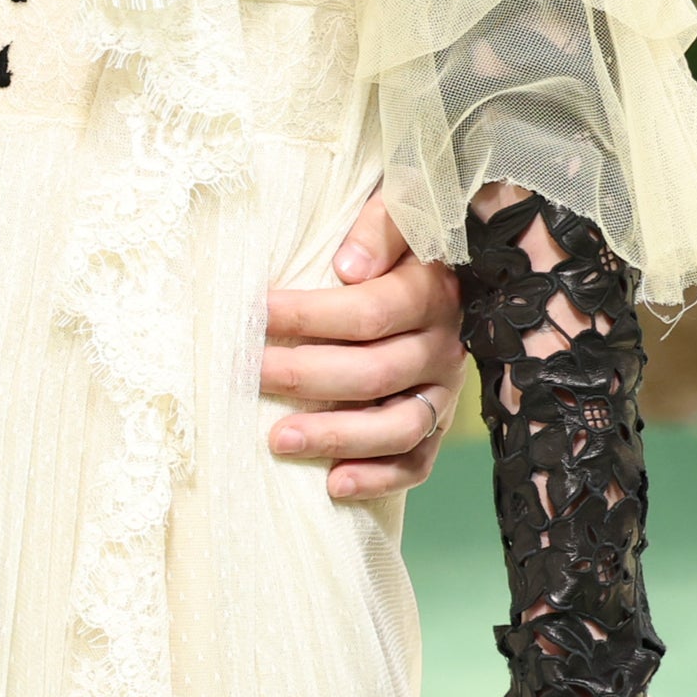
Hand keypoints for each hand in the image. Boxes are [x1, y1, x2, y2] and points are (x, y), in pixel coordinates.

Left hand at [261, 185, 467, 501]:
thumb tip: (347, 268)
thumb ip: (378, 228)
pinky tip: (334, 485)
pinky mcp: (440, 423)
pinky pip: (418, 461)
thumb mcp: (395, 212)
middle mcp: (444, 345)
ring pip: (399, 426)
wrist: (443, 265)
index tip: (255, 313)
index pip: (370, 312)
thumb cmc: (397, 241)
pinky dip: (379, 478)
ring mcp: (445, 390)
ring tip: (278, 438)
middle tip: (251, 373)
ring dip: (337, 437)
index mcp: (431, 292)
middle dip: (307, 376)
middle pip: (377, 372)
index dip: (309, 314)